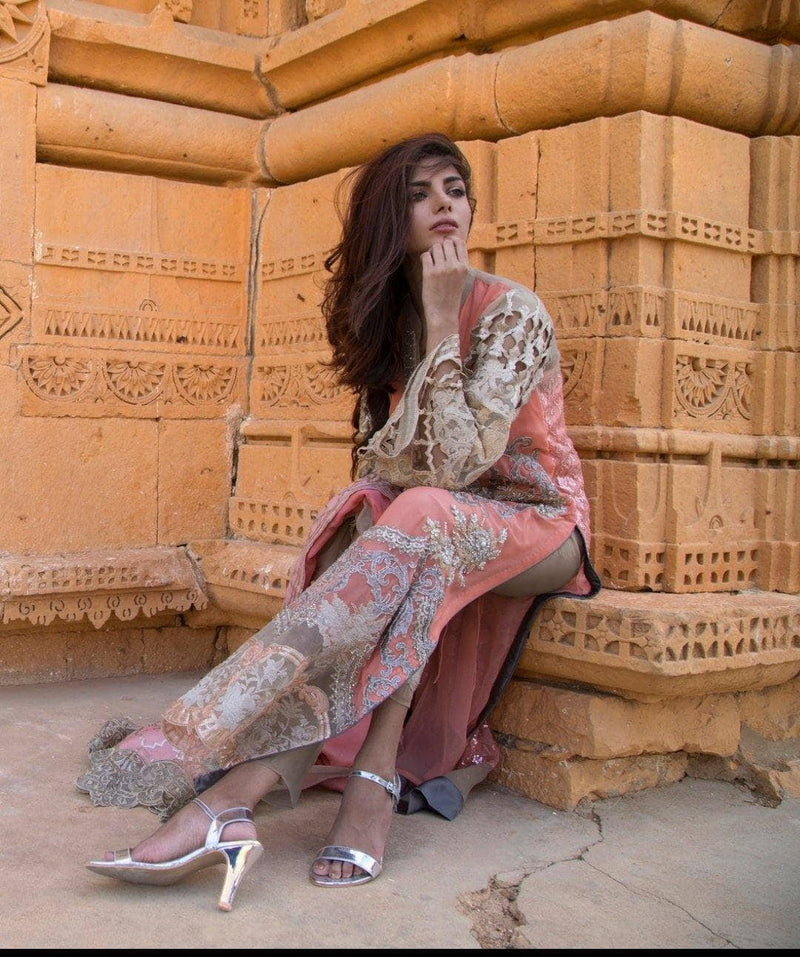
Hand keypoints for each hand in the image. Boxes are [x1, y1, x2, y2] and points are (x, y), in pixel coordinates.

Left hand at [419, 237, 468, 353]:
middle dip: (440, 247)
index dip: (452, 241)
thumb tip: (450, 244)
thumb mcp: (461, 278)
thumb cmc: (451, 297)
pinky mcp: (430, 273)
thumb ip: (458, 263)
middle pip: (446, 242)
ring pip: (435, 247)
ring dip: (432, 252)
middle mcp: (455, 266)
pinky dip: (424, 259)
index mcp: (465, 266)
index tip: (447, 249)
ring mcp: (442, 269)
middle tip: (437, 258)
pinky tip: (426, 267)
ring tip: (432, 263)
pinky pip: (425, 255)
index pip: (460, 242)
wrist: (444, 315)